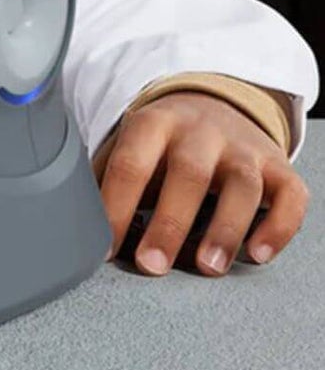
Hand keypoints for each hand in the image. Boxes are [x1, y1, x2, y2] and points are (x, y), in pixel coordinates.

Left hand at [92, 90, 308, 275]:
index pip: (131, 163)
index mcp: (154, 123)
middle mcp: (201, 131)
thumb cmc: (166, 140)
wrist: (216, 102)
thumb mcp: (132, 144)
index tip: (106, 247)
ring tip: (207, 267)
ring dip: (224, 228)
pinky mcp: (279, 167)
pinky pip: (289, 196)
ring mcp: (244, 148)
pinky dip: (278, 226)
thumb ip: (109, 179)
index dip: (116, 205)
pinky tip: (258, 254)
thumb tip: (78, 227)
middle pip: (188, 173)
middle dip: (169, 222)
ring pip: (241, 185)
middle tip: (152, 264)